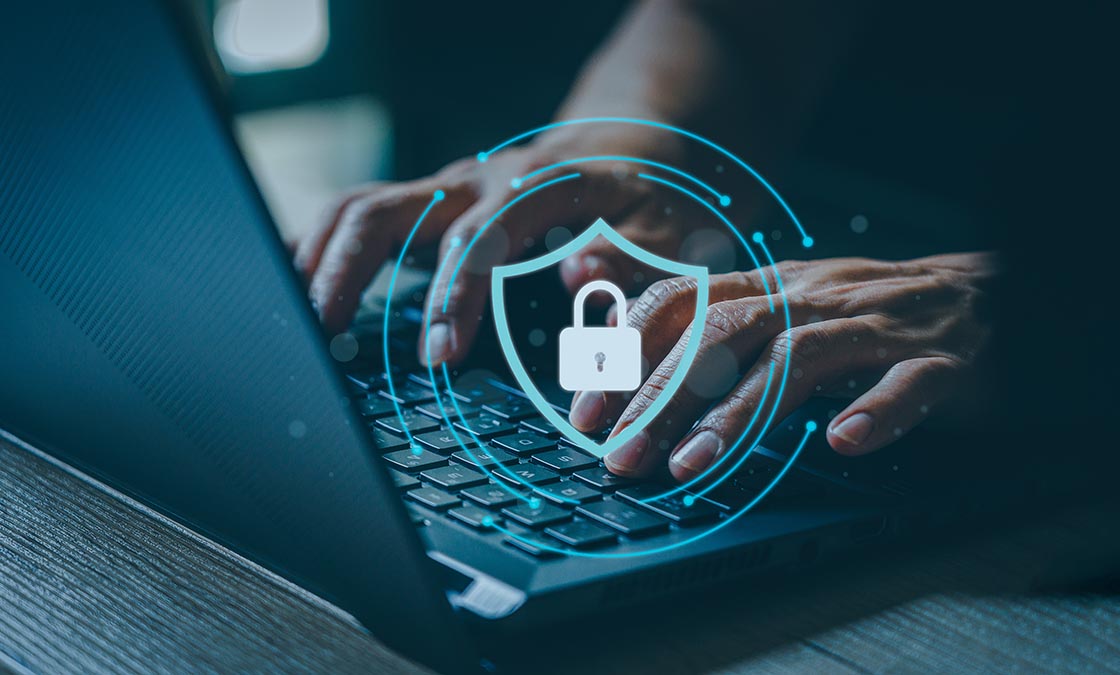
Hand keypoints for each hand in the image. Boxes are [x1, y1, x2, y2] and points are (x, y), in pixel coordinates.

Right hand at [293, 127, 696, 365]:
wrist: (632, 143)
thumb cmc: (651, 195)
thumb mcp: (667, 228)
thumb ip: (631, 257)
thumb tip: (579, 277)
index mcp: (534, 187)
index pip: (476, 237)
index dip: (453, 294)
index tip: (438, 353)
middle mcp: (477, 182)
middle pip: (385, 209)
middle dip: (345, 271)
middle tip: (318, 336)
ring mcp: (447, 190)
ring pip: (358, 207)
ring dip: (317, 259)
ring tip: (292, 321)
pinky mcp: (433, 205)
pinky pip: (364, 216)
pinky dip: (324, 248)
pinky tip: (297, 288)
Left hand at [568, 254, 995, 479]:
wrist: (984, 290)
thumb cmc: (869, 310)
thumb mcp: (785, 306)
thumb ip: (717, 326)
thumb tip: (626, 353)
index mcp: (774, 286)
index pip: (686, 301)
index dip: (630, 352)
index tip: (588, 410)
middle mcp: (815, 298)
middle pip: (725, 334)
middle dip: (664, 396)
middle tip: (621, 455)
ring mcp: (876, 326)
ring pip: (798, 359)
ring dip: (739, 414)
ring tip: (692, 466)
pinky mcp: (940, 358)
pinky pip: (907, 380)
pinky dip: (877, 410)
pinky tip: (845, 443)